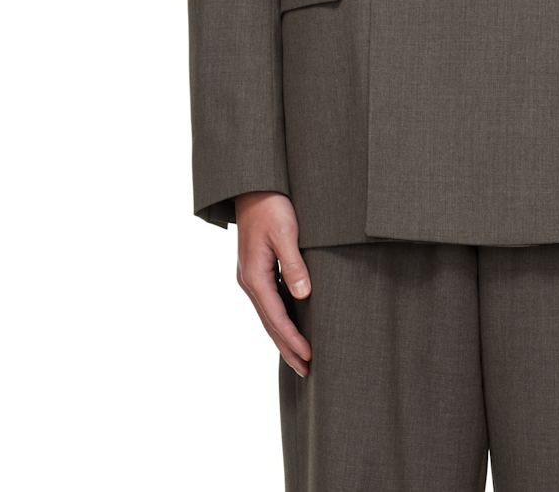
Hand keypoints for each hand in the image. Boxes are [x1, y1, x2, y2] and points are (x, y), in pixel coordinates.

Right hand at [235, 191, 311, 376]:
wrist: (253, 186)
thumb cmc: (271, 207)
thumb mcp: (286, 233)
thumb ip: (294, 265)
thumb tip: (303, 296)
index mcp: (254, 276)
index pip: (276, 317)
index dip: (292, 339)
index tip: (309, 357)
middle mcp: (249, 281)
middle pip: (269, 323)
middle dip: (287, 348)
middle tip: (306, 370)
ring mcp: (250, 276)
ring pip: (268, 314)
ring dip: (283, 336)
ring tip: (299, 356)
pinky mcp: (255, 269)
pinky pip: (269, 301)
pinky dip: (280, 318)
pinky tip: (290, 324)